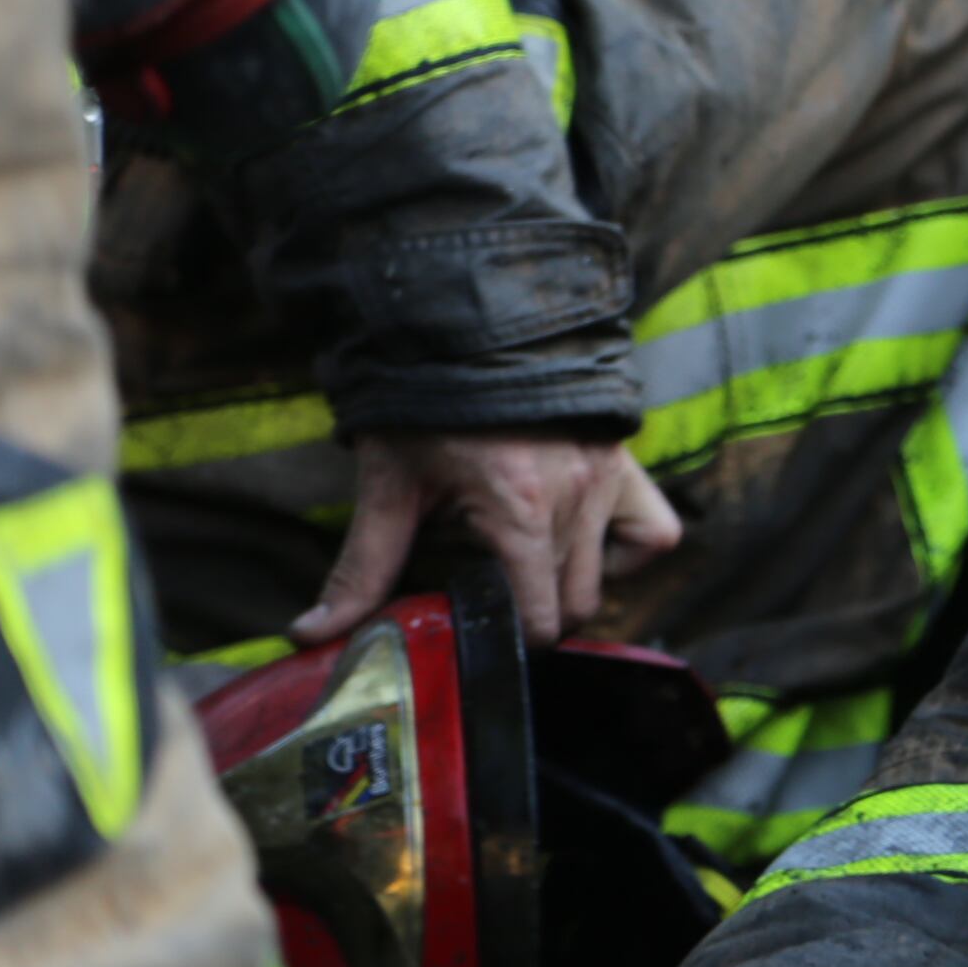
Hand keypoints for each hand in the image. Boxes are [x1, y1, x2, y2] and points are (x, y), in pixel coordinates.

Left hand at [294, 431, 682, 645]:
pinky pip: (655, 530)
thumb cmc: (425, 408)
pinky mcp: (624, 461)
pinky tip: (584, 545)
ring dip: (573, 588)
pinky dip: (627, 550)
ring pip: (610, 576)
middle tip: (495, 599)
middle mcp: (575, 496)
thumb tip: (312, 633)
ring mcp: (607, 477)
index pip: (540, 617)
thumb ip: (361, 568)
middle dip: (536, 616)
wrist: (467, 329)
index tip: (476, 624)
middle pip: (574, 604)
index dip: (508, 637)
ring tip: (531, 574)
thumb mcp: (390, 488)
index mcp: (519, 510)